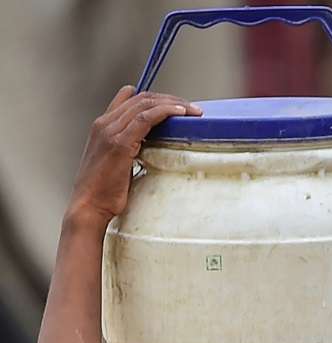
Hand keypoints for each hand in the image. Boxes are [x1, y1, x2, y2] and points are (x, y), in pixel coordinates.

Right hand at [67, 86, 200, 228]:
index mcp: (102, 126)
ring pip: (145, 105)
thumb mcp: (117, 161)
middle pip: (141, 99)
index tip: (176, 105)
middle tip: (191, 108)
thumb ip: (130, 147)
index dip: (156, 98)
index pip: (130, 98)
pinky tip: (180, 113)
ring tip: (193, 110)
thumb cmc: (104, 190)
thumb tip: (151, 144)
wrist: (89, 205)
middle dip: (169, 99)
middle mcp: (104, 124)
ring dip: (173, 104)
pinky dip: (165, 112)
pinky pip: (145, 118)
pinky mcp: (119, 143)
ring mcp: (110, 131)